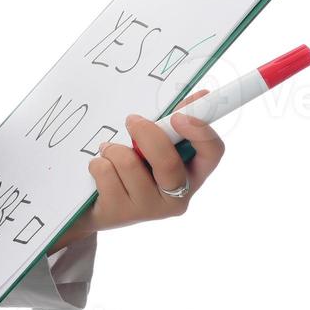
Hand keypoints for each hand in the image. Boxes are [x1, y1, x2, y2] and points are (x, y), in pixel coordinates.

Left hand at [72, 88, 224, 237]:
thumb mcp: (155, 144)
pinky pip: (106, 172)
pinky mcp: (120, 213)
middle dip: (147, 135)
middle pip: (168, 163)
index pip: (213, 152)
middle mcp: (176, 197)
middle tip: (132, 120)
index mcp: (193, 175)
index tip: (177, 116)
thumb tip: (202, 96)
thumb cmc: (133, 168)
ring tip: (110, 152)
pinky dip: (98, 163)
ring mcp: (149, 210)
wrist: (96, 207)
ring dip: (114, 149)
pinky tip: (101, 171)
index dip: (200, 132)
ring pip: (129, 164)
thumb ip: (175, 122)